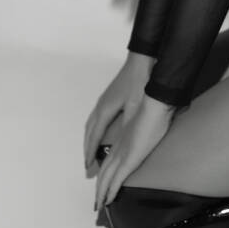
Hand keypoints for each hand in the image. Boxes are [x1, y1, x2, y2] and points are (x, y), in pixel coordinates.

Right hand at [83, 52, 154, 175]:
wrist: (142, 60)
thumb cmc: (139, 82)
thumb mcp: (135, 107)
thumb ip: (127, 125)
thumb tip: (120, 143)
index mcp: (105, 110)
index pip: (94, 137)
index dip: (90, 153)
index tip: (88, 166)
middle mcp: (100, 106)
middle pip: (89, 132)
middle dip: (87, 149)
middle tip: (87, 164)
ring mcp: (104, 100)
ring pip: (91, 124)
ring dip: (89, 139)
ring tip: (90, 151)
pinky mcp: (110, 97)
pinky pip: (96, 118)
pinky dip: (94, 130)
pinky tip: (100, 131)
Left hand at [95, 96, 174, 210]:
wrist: (154, 106)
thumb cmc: (153, 111)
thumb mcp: (146, 124)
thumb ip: (143, 133)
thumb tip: (147, 137)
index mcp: (122, 140)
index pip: (108, 162)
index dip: (104, 175)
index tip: (102, 185)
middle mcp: (118, 149)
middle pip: (103, 172)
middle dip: (99, 188)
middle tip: (97, 201)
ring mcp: (122, 155)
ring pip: (106, 178)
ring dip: (101, 193)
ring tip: (100, 204)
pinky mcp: (128, 160)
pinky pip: (116, 180)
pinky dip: (109, 191)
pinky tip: (108, 200)